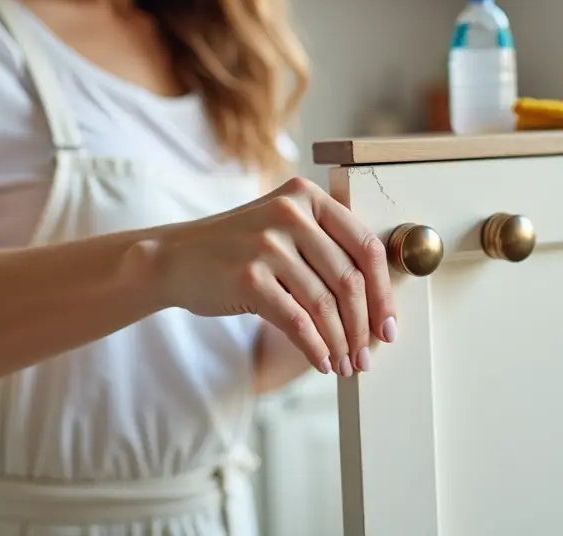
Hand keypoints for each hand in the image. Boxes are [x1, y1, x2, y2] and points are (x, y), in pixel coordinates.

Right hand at [134, 177, 395, 376]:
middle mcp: (291, 213)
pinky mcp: (248, 276)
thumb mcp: (284, 229)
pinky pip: (297, 321)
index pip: (366, 247)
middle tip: (367, 357)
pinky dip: (315, 348)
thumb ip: (326, 249)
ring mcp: (268, 243)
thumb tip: (377, 307)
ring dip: (340, 344)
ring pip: (324, 305)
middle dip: (363, 327)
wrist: (175, 258)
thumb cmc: (238, 250)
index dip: (384, 293)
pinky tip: (321, 362)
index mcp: (308, 197)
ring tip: (344, 366)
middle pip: (349, 280)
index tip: (388, 327)